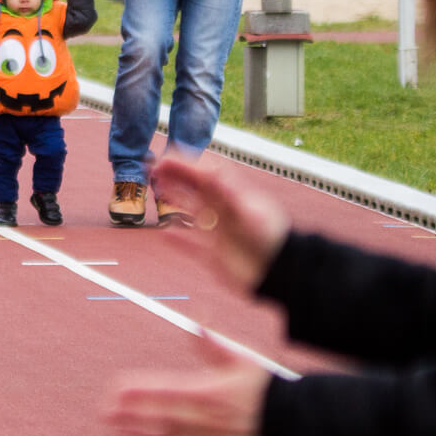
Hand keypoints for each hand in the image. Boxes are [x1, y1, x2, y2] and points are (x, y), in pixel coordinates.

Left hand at [106, 329, 271, 435]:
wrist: (300, 424)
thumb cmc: (268, 386)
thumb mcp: (242, 359)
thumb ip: (213, 344)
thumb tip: (196, 319)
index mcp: (209, 391)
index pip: (165, 390)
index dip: (138, 390)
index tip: (116, 389)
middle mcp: (206, 420)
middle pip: (160, 416)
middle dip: (130, 414)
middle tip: (103, 412)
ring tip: (114, 433)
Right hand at [150, 156, 289, 293]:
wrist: (281, 277)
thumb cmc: (275, 243)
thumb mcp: (253, 215)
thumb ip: (231, 196)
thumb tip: (213, 174)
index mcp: (236, 199)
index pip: (207, 174)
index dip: (186, 164)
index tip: (166, 158)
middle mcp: (226, 213)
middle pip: (197, 188)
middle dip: (176, 175)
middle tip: (154, 167)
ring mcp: (219, 233)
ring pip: (192, 212)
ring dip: (174, 198)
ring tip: (157, 187)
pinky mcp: (214, 256)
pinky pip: (191, 245)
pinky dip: (178, 240)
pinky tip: (165, 234)